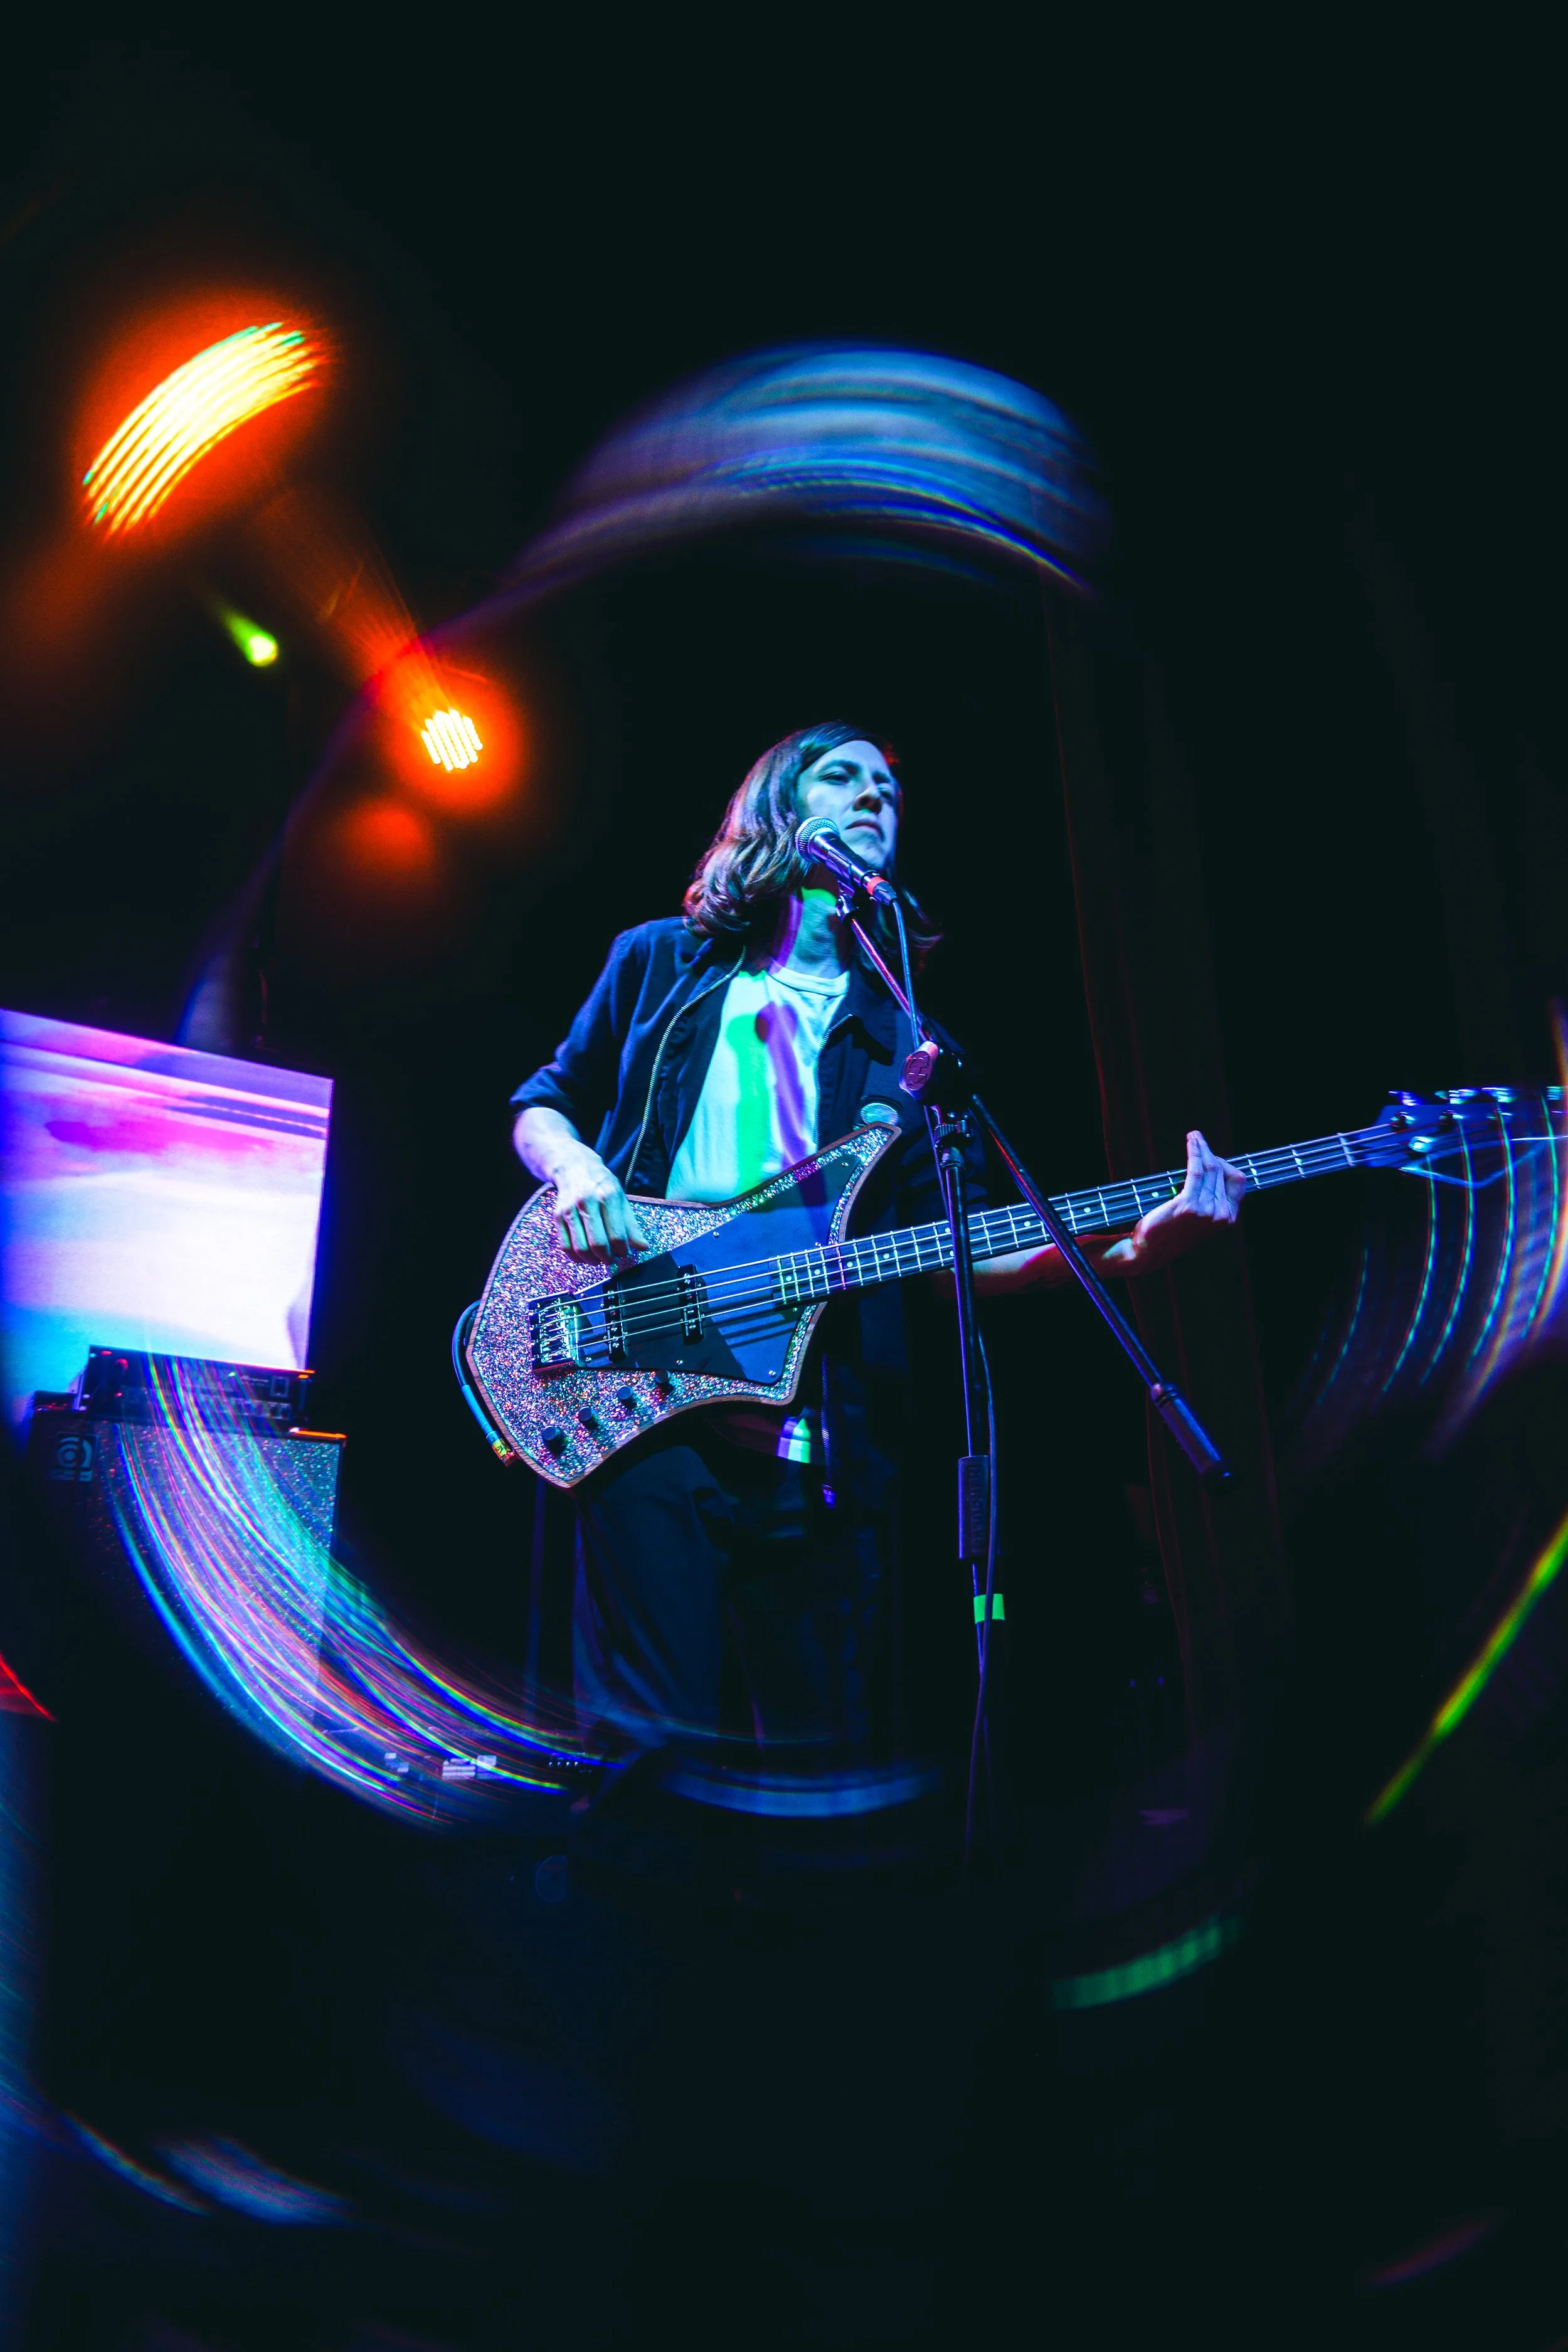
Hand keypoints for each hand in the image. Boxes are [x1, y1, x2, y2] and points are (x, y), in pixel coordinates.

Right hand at [548, 1143, 649, 1264]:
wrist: (573, 1167)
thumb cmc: (601, 1183)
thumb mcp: (621, 1198)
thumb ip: (631, 1224)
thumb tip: (643, 1247)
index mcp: (607, 1196)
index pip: (616, 1234)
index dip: (622, 1250)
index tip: (624, 1253)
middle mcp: (587, 1202)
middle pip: (598, 1243)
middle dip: (607, 1258)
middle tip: (612, 1259)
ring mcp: (570, 1209)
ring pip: (580, 1248)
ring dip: (592, 1260)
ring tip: (599, 1259)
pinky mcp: (558, 1216)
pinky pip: (565, 1246)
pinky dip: (576, 1258)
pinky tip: (585, 1257)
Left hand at [1121, 1128, 1245, 1272]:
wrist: (1148, 1252)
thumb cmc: (1170, 1232)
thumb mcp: (1199, 1218)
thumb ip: (1211, 1199)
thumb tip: (1213, 1170)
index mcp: (1228, 1218)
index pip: (1238, 1182)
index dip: (1226, 1165)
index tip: (1211, 1156)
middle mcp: (1221, 1216)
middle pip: (1222, 1172)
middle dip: (1210, 1152)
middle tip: (1197, 1139)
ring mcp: (1206, 1211)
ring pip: (1211, 1168)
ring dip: (1202, 1148)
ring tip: (1194, 1136)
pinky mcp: (1188, 1205)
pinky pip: (1196, 1170)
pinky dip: (1195, 1152)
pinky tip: (1191, 1142)